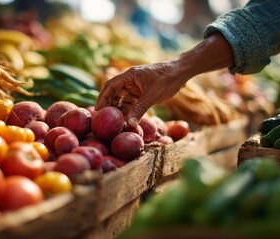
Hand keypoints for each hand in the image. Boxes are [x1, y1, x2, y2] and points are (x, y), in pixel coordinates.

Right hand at [95, 33, 234, 127]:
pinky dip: (130, 111)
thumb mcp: (152, 96)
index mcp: (130, 76)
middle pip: (115, 93)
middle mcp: (130, 80)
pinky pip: (132, 102)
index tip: (98, 110)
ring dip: (120, 110)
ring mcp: (136, 86)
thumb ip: (140, 109)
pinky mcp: (143, 92)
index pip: (110, 86)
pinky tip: (128, 120)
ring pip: (123, 99)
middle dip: (110, 106)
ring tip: (117, 122)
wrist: (182, 73)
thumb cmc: (167, 79)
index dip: (102, 98)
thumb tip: (130, 124)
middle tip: (106, 120)